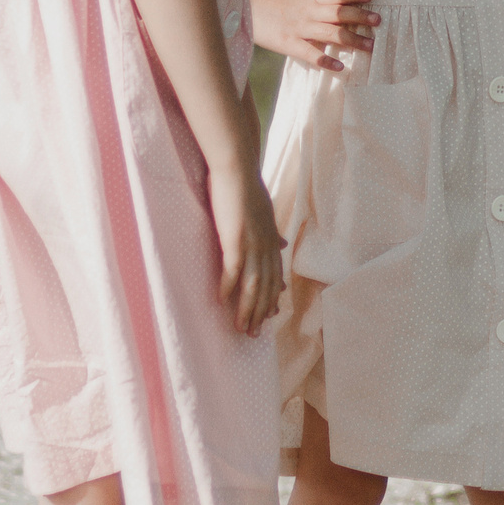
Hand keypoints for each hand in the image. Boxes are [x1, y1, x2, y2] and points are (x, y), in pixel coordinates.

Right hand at [209, 163, 285, 336]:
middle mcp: (265, 247)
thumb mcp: (265, 213)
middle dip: (261, 313)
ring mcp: (252, 244)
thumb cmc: (247, 188)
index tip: (270, 316)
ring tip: (241, 329)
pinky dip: (228, 287)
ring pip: (252, 285)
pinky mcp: (235, 240)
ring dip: (247, 310)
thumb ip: (271, 232)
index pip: (274, 277)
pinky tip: (221, 301)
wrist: (238, 168)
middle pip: (265, 288)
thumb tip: (282, 244)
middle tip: (255, 336)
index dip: (272, 298)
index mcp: (270, 241)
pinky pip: (233, 270)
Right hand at [255, 0, 377, 71]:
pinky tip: (341, 67)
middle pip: (338, 13)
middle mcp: (307, 12)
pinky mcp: (287, 43)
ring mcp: (298, 28)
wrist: (243, 5)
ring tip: (370, 46)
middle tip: (379, 21)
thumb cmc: (271, 6)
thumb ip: (314, 7)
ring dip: (352, 39)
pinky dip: (326, 61)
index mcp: (309, 0)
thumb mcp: (295, 1)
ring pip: (330, 33)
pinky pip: (310, 53)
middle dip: (360, 17)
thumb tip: (337, 15)